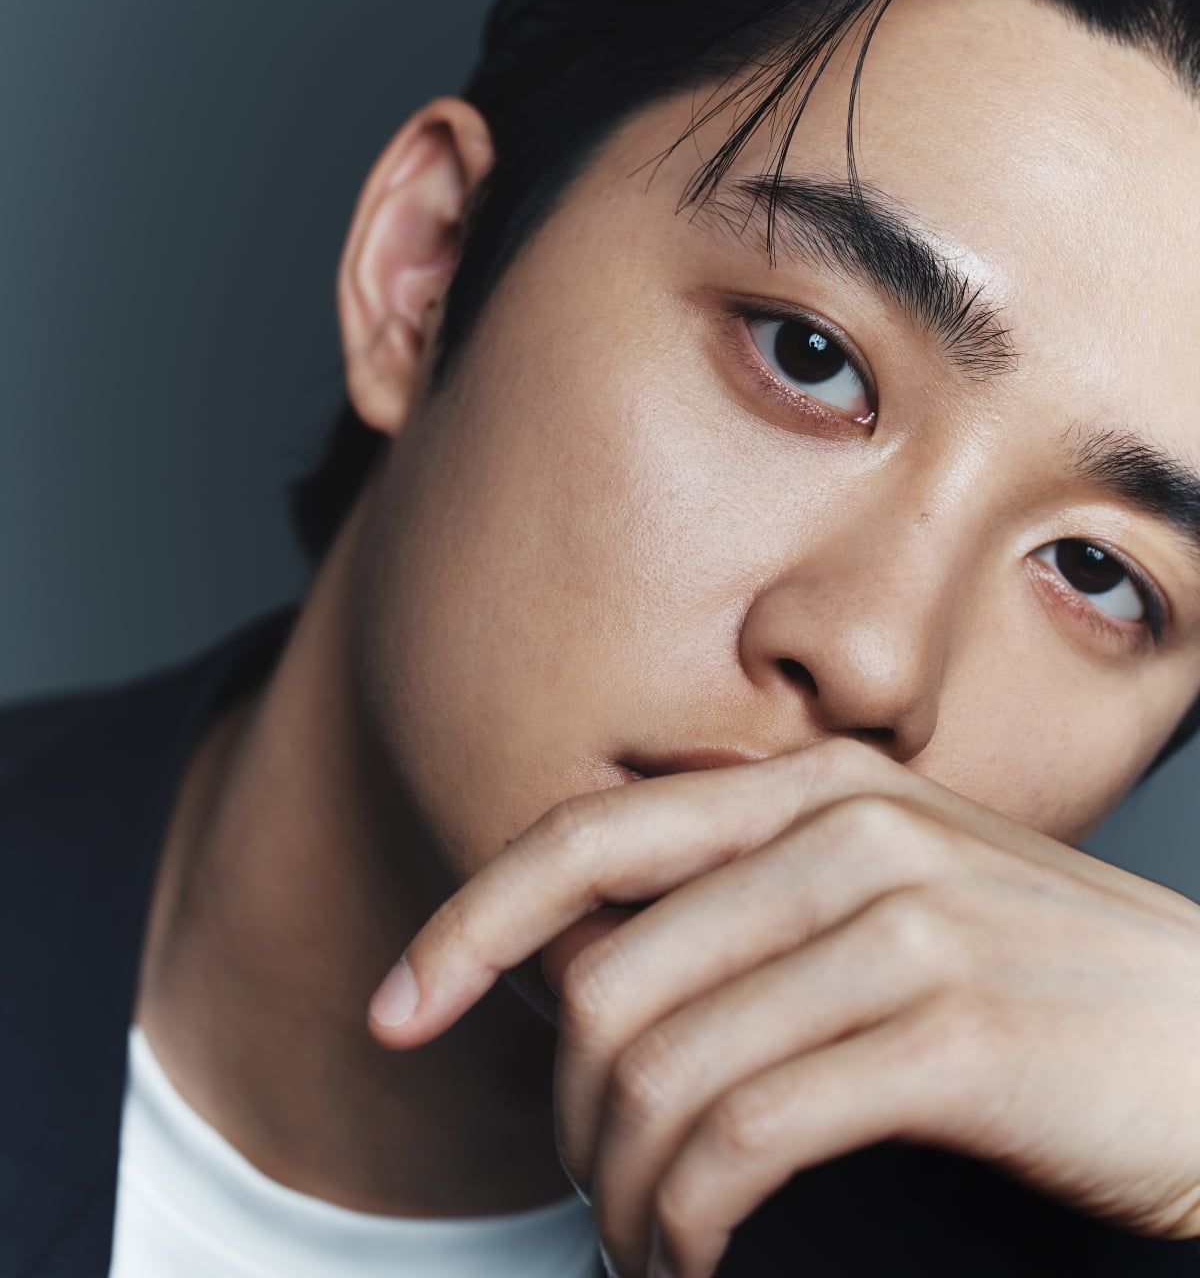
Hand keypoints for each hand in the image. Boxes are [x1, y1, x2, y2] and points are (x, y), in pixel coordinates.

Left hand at [370, 738, 1199, 1277]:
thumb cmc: (1053, 986)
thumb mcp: (901, 900)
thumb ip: (762, 903)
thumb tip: (595, 972)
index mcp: (819, 788)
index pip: (588, 835)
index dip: (470, 923)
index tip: (399, 1006)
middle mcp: (848, 831)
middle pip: (608, 977)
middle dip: (563, 1114)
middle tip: (583, 1196)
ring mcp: (903, 924)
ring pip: (664, 1068)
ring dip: (620, 1189)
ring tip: (642, 1246)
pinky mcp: (949, 1034)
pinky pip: (746, 1138)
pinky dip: (689, 1221)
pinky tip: (698, 1261)